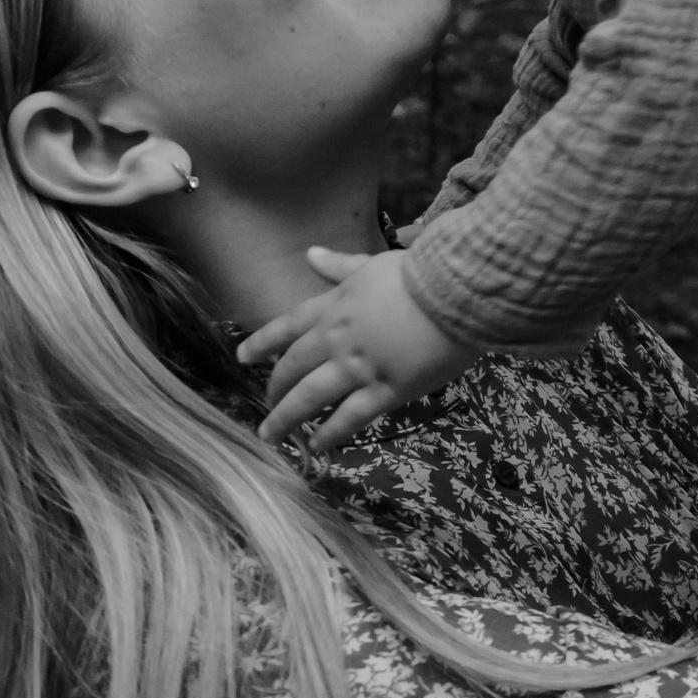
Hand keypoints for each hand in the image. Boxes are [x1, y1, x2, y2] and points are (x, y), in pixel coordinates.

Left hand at [238, 248, 475, 454]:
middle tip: (266, 406)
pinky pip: (350, 418)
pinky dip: (330, 433)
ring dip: (287, 419)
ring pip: (310, 398)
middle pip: (292, 368)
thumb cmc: (419, 275)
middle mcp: (336, 339)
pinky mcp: (385, 391)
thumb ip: (339, 265)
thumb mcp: (371, 264)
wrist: (454, 294)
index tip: (243, 358)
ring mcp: (358, 368)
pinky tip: (317, 445)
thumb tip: (311, 253)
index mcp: (333, 307)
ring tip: (272, 436)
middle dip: (275, 389)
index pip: (287, 326)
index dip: (262, 343)